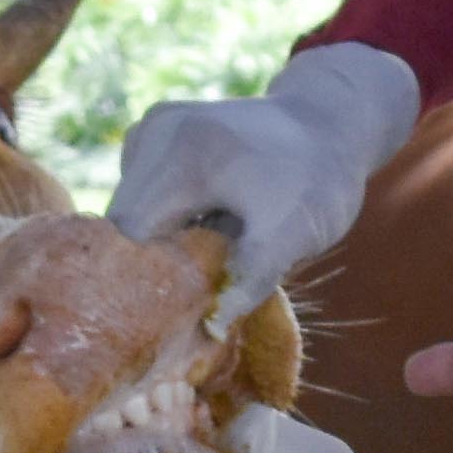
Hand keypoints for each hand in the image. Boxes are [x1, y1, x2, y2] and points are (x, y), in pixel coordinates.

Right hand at [101, 44, 419, 293]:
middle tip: (194, 284)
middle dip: (151, 257)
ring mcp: (153, 125)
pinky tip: (201, 219)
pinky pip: (140, 187)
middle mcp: (157, 130)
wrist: (330, 124)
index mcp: (185, 154)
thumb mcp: (296, 234)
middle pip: (122, 219)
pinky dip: (162, 213)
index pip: (130, 231)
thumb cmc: (317, 182)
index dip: (146, 273)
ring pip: (127, 205)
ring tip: (206, 247)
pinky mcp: (155, 129)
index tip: (173, 304)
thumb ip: (251, 277)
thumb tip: (209, 328)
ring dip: (157, 236)